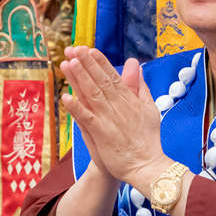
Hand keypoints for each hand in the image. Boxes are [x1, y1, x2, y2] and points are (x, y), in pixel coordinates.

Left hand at [60, 47, 167, 188]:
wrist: (147, 165)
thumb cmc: (147, 139)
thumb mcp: (149, 108)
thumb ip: (140, 87)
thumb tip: (136, 67)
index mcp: (129, 100)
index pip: (112, 76)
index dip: (100, 62)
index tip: (89, 49)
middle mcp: (119, 106)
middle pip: (100, 81)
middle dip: (87, 64)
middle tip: (74, 49)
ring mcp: (110, 119)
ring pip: (92, 94)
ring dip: (79, 78)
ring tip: (68, 63)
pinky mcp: (102, 134)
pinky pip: (86, 118)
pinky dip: (76, 108)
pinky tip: (66, 97)